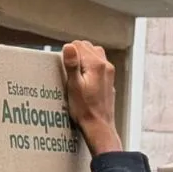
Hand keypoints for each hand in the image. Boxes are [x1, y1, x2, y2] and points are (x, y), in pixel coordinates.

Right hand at [61, 41, 121, 155]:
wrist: (99, 126)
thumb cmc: (85, 110)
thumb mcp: (73, 87)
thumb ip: (72, 65)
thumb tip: (68, 46)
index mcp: (96, 65)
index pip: (79, 45)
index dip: (68, 53)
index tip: (63, 65)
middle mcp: (106, 66)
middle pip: (88, 47)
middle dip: (76, 54)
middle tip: (67, 69)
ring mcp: (109, 73)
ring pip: (95, 54)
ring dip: (84, 59)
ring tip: (75, 73)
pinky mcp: (109, 80)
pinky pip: (99, 65)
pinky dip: (90, 66)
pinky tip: (84, 79)